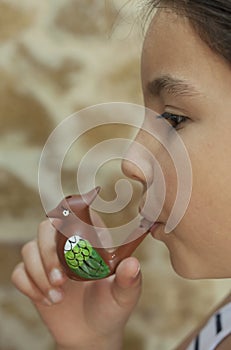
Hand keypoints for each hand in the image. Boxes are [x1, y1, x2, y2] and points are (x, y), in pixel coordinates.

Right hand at [11, 220, 141, 349]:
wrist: (92, 333)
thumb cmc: (112, 307)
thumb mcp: (124, 295)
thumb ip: (129, 280)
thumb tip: (132, 264)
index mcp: (90, 239)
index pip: (75, 214)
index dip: (68, 213)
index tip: (67, 229)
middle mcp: (66, 245)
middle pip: (45, 228)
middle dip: (48, 252)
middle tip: (60, 278)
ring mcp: (48, 260)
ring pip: (29, 249)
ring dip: (39, 273)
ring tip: (57, 296)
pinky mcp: (34, 277)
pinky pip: (19, 273)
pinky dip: (30, 287)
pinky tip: (48, 300)